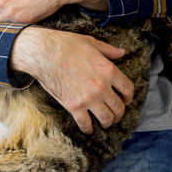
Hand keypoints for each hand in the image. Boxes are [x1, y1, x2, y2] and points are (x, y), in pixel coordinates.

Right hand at [10, 26, 132, 133]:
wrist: (43, 53)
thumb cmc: (66, 44)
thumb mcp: (90, 43)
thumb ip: (108, 50)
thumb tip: (122, 52)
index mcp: (109, 70)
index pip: (127, 89)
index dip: (128, 97)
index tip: (126, 100)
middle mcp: (102, 87)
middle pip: (119, 107)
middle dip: (119, 112)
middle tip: (116, 114)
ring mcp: (89, 98)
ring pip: (106, 118)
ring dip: (108, 122)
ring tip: (106, 122)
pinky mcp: (74, 106)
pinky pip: (86, 124)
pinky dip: (88, 129)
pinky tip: (88, 129)